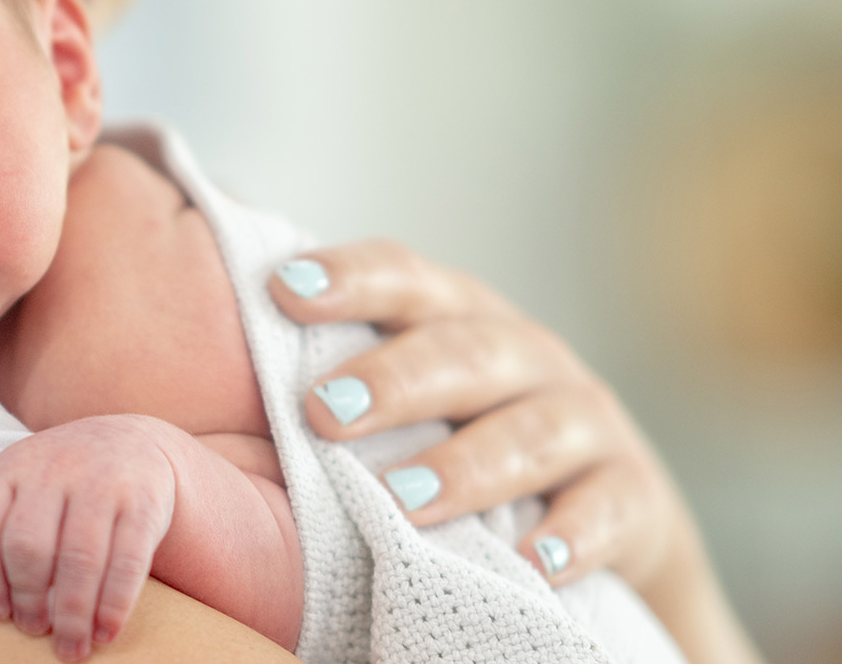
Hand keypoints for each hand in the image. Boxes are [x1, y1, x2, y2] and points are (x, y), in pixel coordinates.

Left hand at [0, 415, 178, 661]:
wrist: (133, 443)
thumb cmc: (67, 483)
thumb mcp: (27, 484)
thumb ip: (6, 529)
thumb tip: (2, 610)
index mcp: (12, 466)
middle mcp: (55, 468)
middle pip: (29, 546)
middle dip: (29, 599)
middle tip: (34, 629)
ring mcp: (102, 481)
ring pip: (80, 558)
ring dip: (72, 613)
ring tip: (72, 646)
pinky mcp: (144, 501)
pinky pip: (127, 561)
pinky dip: (115, 604)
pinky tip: (106, 630)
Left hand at [270, 240, 762, 663]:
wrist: (613, 514)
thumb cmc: (471, 443)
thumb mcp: (421, 401)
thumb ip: (343, 376)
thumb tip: (206, 358)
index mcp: (464, 318)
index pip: (408, 278)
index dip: (351, 278)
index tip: (281, 291)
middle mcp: (529, 357)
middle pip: (466, 352)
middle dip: (395, 379)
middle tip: (324, 413)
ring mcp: (587, 424)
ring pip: (532, 430)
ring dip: (467, 465)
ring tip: (403, 501)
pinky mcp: (634, 498)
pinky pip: (608, 511)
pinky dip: (572, 534)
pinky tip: (533, 562)